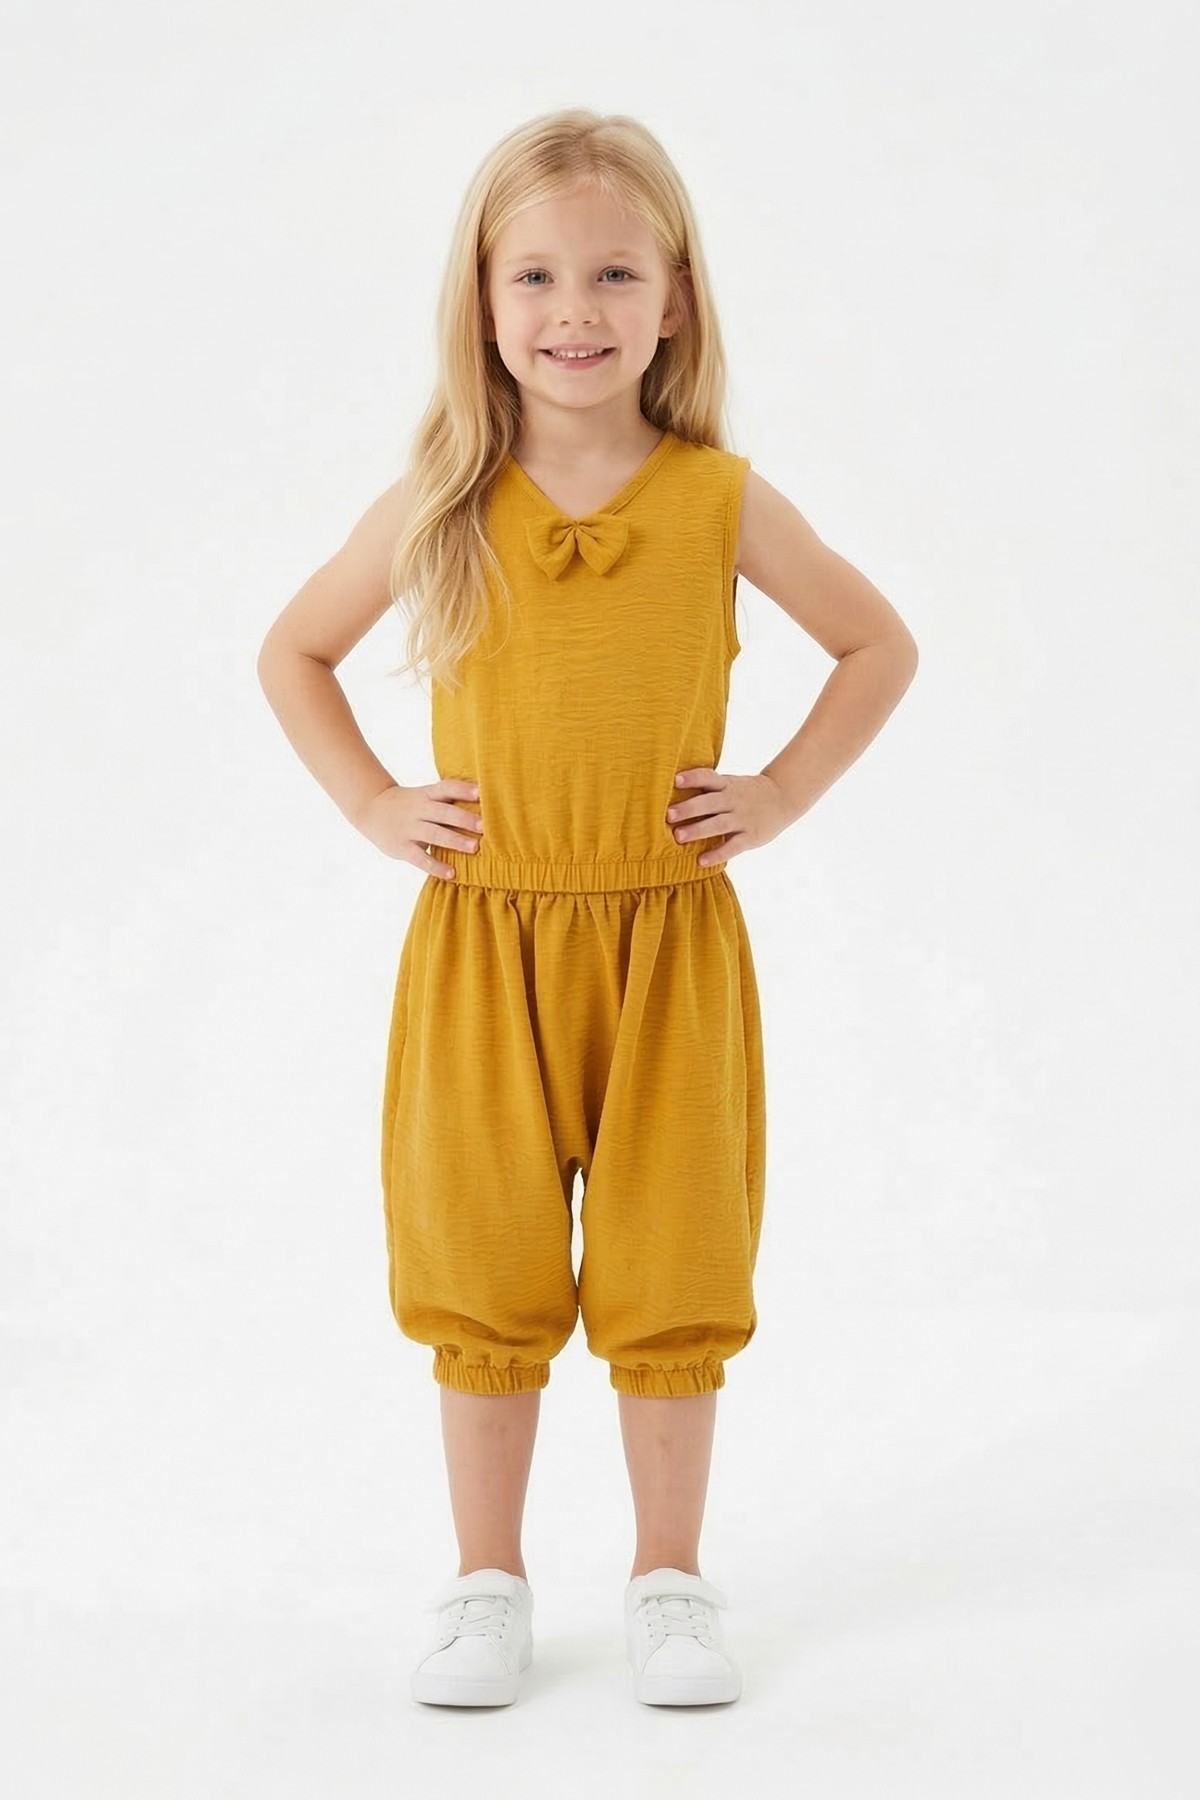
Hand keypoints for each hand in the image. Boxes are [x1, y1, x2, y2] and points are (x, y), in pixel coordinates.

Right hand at [357, 778, 482, 879]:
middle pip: (443, 812)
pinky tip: (452, 873)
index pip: (446, 788)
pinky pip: (420, 858)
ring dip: (455, 840)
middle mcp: (418, 809)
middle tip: (485, 826)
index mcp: (426, 794)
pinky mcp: (401, 848)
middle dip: (464, 818)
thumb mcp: (424, 796)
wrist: (371, 809)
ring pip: (434, 834)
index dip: (462, 789)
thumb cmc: (410, 805)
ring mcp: (409, 829)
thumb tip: (485, 800)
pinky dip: (436, 866)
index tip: (481, 792)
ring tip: (475, 848)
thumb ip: (448, 799)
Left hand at [666, 768, 793, 866]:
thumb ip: (707, 788)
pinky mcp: (750, 837)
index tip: (676, 780)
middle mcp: (733, 800)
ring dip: (698, 830)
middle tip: (668, 815)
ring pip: (718, 824)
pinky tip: (701, 861)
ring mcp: (742, 819)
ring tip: (678, 837)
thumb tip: (669, 791)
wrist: (782, 798)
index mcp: (726, 785)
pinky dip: (717, 854)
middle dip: (689, 808)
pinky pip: (733, 846)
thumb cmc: (744, 793)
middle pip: (709, 803)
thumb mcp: (730, 784)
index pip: (708, 777)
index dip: (693, 778)